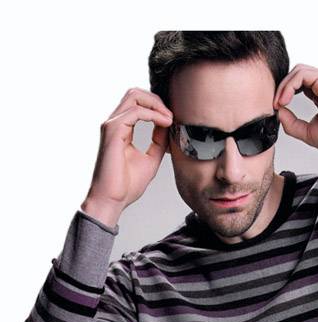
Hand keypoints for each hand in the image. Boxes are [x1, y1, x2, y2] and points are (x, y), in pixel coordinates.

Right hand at [84, 87, 173, 213]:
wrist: (113, 200)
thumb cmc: (126, 185)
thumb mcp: (151, 159)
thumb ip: (159, 142)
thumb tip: (168, 126)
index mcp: (121, 129)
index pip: (138, 104)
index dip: (158, 106)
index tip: (173, 119)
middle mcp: (114, 124)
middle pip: (135, 93)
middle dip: (157, 100)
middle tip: (172, 115)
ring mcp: (112, 125)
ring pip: (134, 96)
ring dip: (157, 104)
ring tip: (170, 119)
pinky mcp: (112, 131)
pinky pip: (135, 111)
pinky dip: (153, 114)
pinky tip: (165, 124)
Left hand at [273, 64, 317, 160]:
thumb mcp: (307, 132)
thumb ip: (292, 122)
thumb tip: (279, 112)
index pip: (300, 84)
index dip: (285, 93)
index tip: (277, 108)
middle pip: (297, 74)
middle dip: (282, 87)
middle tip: (275, 104)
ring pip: (299, 71)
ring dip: (284, 86)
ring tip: (279, 102)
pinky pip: (303, 75)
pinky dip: (290, 85)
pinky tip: (285, 100)